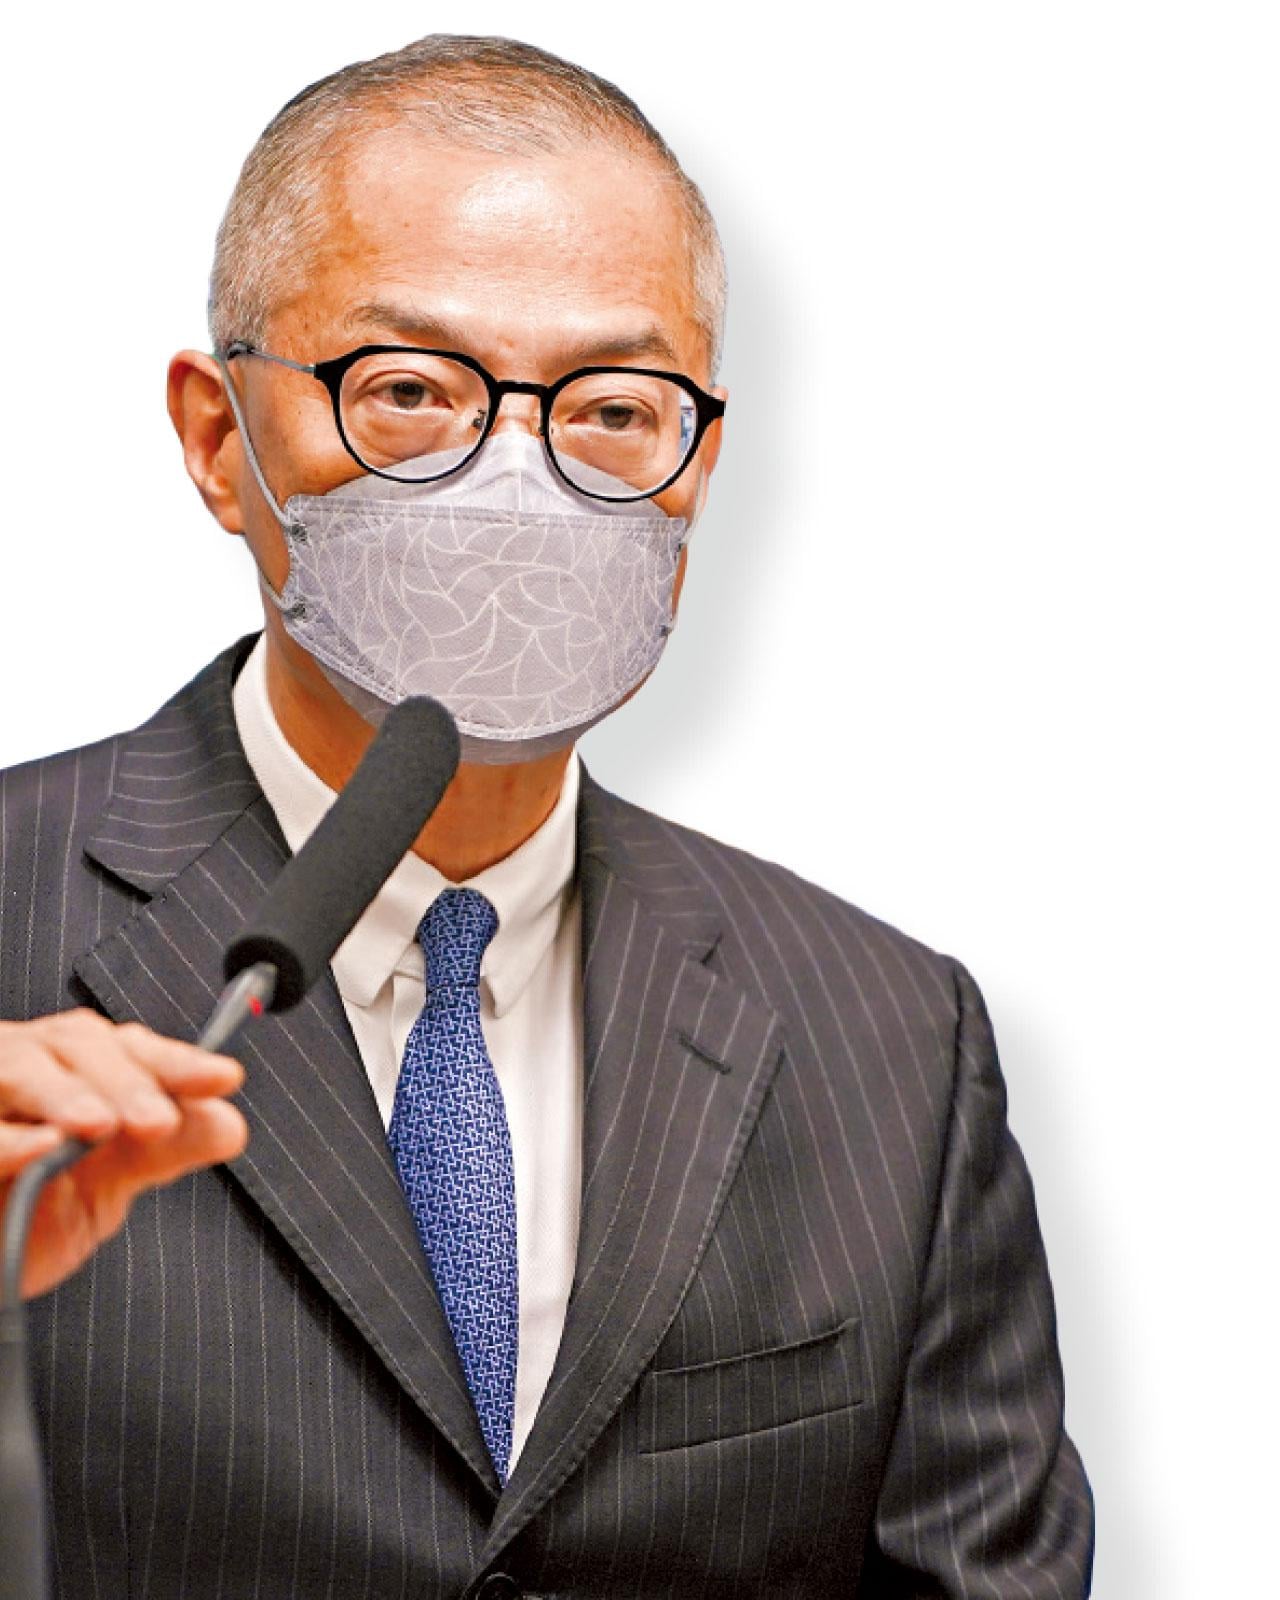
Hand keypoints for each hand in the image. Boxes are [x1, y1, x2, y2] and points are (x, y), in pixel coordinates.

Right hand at [0, 1009, 247, 1299]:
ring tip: (100, 1124)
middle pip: (78, 1046)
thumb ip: (162, 1151)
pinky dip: (8, 1139)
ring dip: (64, 1093)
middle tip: (158, 1123)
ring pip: (20, 1067)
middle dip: (125, 1082)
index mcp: (73, 1068)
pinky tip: (42, 1147)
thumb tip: (230, 1126)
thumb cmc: (29, 1213)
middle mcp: (25, 1065)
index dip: (175, 1061)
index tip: (224, 1079)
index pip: (130, 1048)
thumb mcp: (105, 1185)